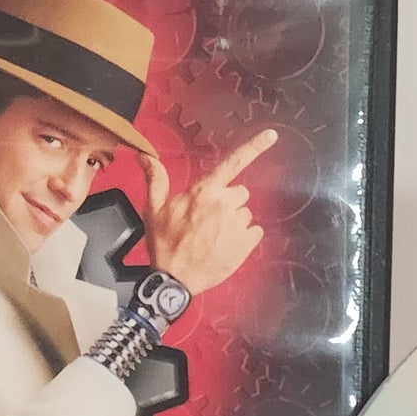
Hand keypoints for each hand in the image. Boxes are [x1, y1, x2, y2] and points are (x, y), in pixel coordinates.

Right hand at [137, 130, 276, 296]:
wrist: (174, 281)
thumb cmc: (164, 244)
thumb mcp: (154, 209)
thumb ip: (155, 178)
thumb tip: (143, 155)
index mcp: (204, 192)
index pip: (232, 163)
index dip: (254, 147)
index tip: (272, 134)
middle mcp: (224, 205)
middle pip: (239, 192)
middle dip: (227, 202)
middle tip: (206, 220)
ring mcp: (236, 225)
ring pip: (245, 213)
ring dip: (234, 221)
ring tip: (213, 236)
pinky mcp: (246, 244)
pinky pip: (255, 231)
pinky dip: (244, 237)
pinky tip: (226, 245)